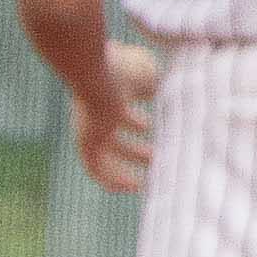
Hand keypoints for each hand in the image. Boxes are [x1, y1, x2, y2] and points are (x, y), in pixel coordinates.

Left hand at [67, 42, 158, 195]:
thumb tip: (171, 91)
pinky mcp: (85, 142)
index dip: (140, 123)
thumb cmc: (124, 69)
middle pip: (116, 138)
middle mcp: (96, 114)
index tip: (158, 130)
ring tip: (149, 178)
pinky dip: (112, 180)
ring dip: (127, 168)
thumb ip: (159, 83)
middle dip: (138, 150)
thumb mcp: (149, 74)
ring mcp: (88, 129)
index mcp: (110, 95)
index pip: (123, 114)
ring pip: (107, 156)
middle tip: (157, 158)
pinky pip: (95, 169)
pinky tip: (131, 187)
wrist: (94, 71)